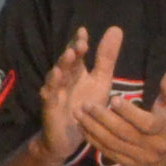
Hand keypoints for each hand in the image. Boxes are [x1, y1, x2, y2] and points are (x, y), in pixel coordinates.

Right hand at [37, 25, 118, 163]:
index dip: (78, 42)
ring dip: (61, 66)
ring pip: (56, 77)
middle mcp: (64, 79)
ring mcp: (55, 93)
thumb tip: (116, 28)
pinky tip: (55, 79)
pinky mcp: (50, 108)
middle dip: (72, 52)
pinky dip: (51, 88)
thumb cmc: (87, 105)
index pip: (76, 53)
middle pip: (66, 63)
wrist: (70, 137)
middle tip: (80, 43)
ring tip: (68, 55)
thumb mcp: (101, 80)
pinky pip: (49, 97)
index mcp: (77, 71)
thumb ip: (107, 58)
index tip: (83, 32)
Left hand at [77, 68, 165, 165]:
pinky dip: (95, 141)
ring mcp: (140, 158)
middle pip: (124, 133)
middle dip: (103, 119)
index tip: (113, 98)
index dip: (129, 112)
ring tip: (79, 115)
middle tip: (86, 105)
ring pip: (113, 144)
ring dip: (93, 129)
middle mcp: (152, 146)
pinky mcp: (130, 165)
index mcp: (165, 129)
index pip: (146, 122)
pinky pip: (110, 153)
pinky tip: (84, 129)